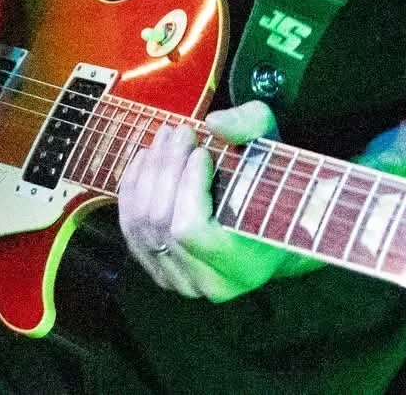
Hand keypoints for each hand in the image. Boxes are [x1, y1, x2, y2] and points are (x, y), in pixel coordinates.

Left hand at [117, 101, 292, 302]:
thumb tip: (214, 122)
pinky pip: (130, 232)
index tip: (201, 152)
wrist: (271, 228)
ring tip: (163, 142)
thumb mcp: (272, 149)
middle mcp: (208, 283)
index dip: (187, 186)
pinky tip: (144, 161)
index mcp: (242, 266)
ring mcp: (180, 282)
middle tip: (178, 132)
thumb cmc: (274, 188)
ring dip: (147, 175)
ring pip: (141, 226)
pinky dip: (132, 192)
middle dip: (166, 168)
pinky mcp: (161, 272)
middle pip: (161, 223)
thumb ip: (250, 130)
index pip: (191, 229)